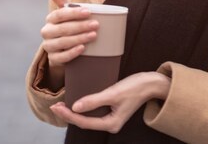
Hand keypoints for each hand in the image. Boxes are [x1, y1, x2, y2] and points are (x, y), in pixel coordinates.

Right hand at [41, 0, 98, 67]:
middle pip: (63, 29)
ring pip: (63, 42)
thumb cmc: (68, 26)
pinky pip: (61, 57)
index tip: (88, 11)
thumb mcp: (66, 13)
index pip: (60, 14)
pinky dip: (72, 53)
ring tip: (93, 35)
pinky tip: (82, 48)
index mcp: (50, 19)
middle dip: (80, 26)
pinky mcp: (53, 59)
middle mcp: (47, 32)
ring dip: (79, 38)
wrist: (63, 50)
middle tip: (96, 25)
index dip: (73, 13)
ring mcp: (49, 46)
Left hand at [50, 72, 170, 133]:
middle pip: (85, 122)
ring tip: (62, 104)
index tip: (57, 106)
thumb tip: (75, 107)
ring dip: (75, 111)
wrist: (152, 83)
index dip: (69, 115)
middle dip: (69, 114)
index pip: (84, 122)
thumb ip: (94, 100)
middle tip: (55, 105)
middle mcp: (110, 123)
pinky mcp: (112, 110)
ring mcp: (112, 117)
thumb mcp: (113, 93)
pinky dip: (84, 107)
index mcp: (111, 123)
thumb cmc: (135, 87)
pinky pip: (94, 112)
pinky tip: (77, 100)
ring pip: (88, 118)